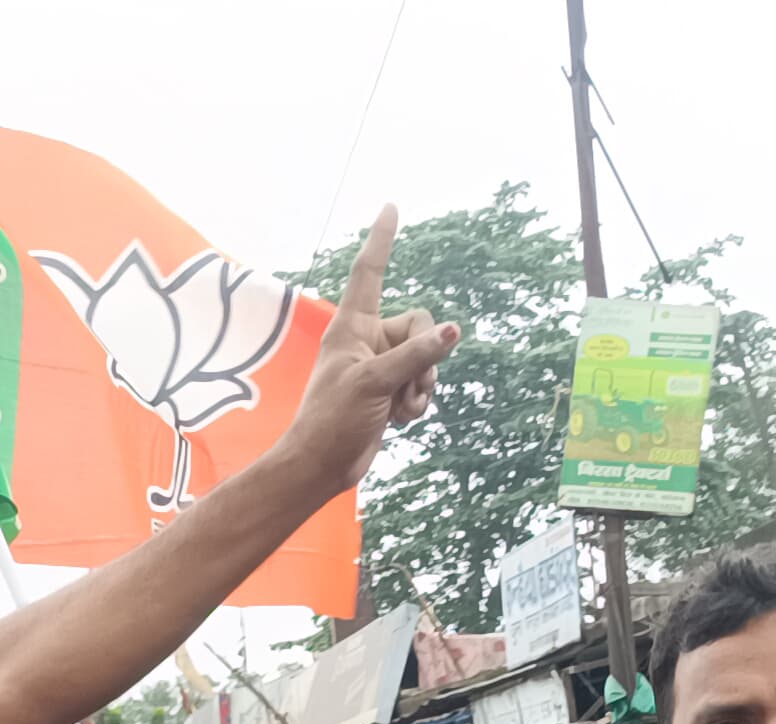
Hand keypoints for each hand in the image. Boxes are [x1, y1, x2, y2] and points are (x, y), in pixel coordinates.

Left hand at [280, 208, 460, 495]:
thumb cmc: (333, 419)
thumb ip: (415, 355)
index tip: (390, 206)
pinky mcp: (390, 389)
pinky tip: (396, 419)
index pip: (369, 272)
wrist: (323, 465)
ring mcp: (380, 364)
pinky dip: (415, 403)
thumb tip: (452, 331)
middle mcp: (367, 339)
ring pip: (426, 358)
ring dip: (421, 387)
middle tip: (408, 387)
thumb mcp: (376, 382)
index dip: (381, 240)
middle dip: (425, 358)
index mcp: (352, 325)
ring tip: (397, 409)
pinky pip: (421, 384)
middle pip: (420, 324)